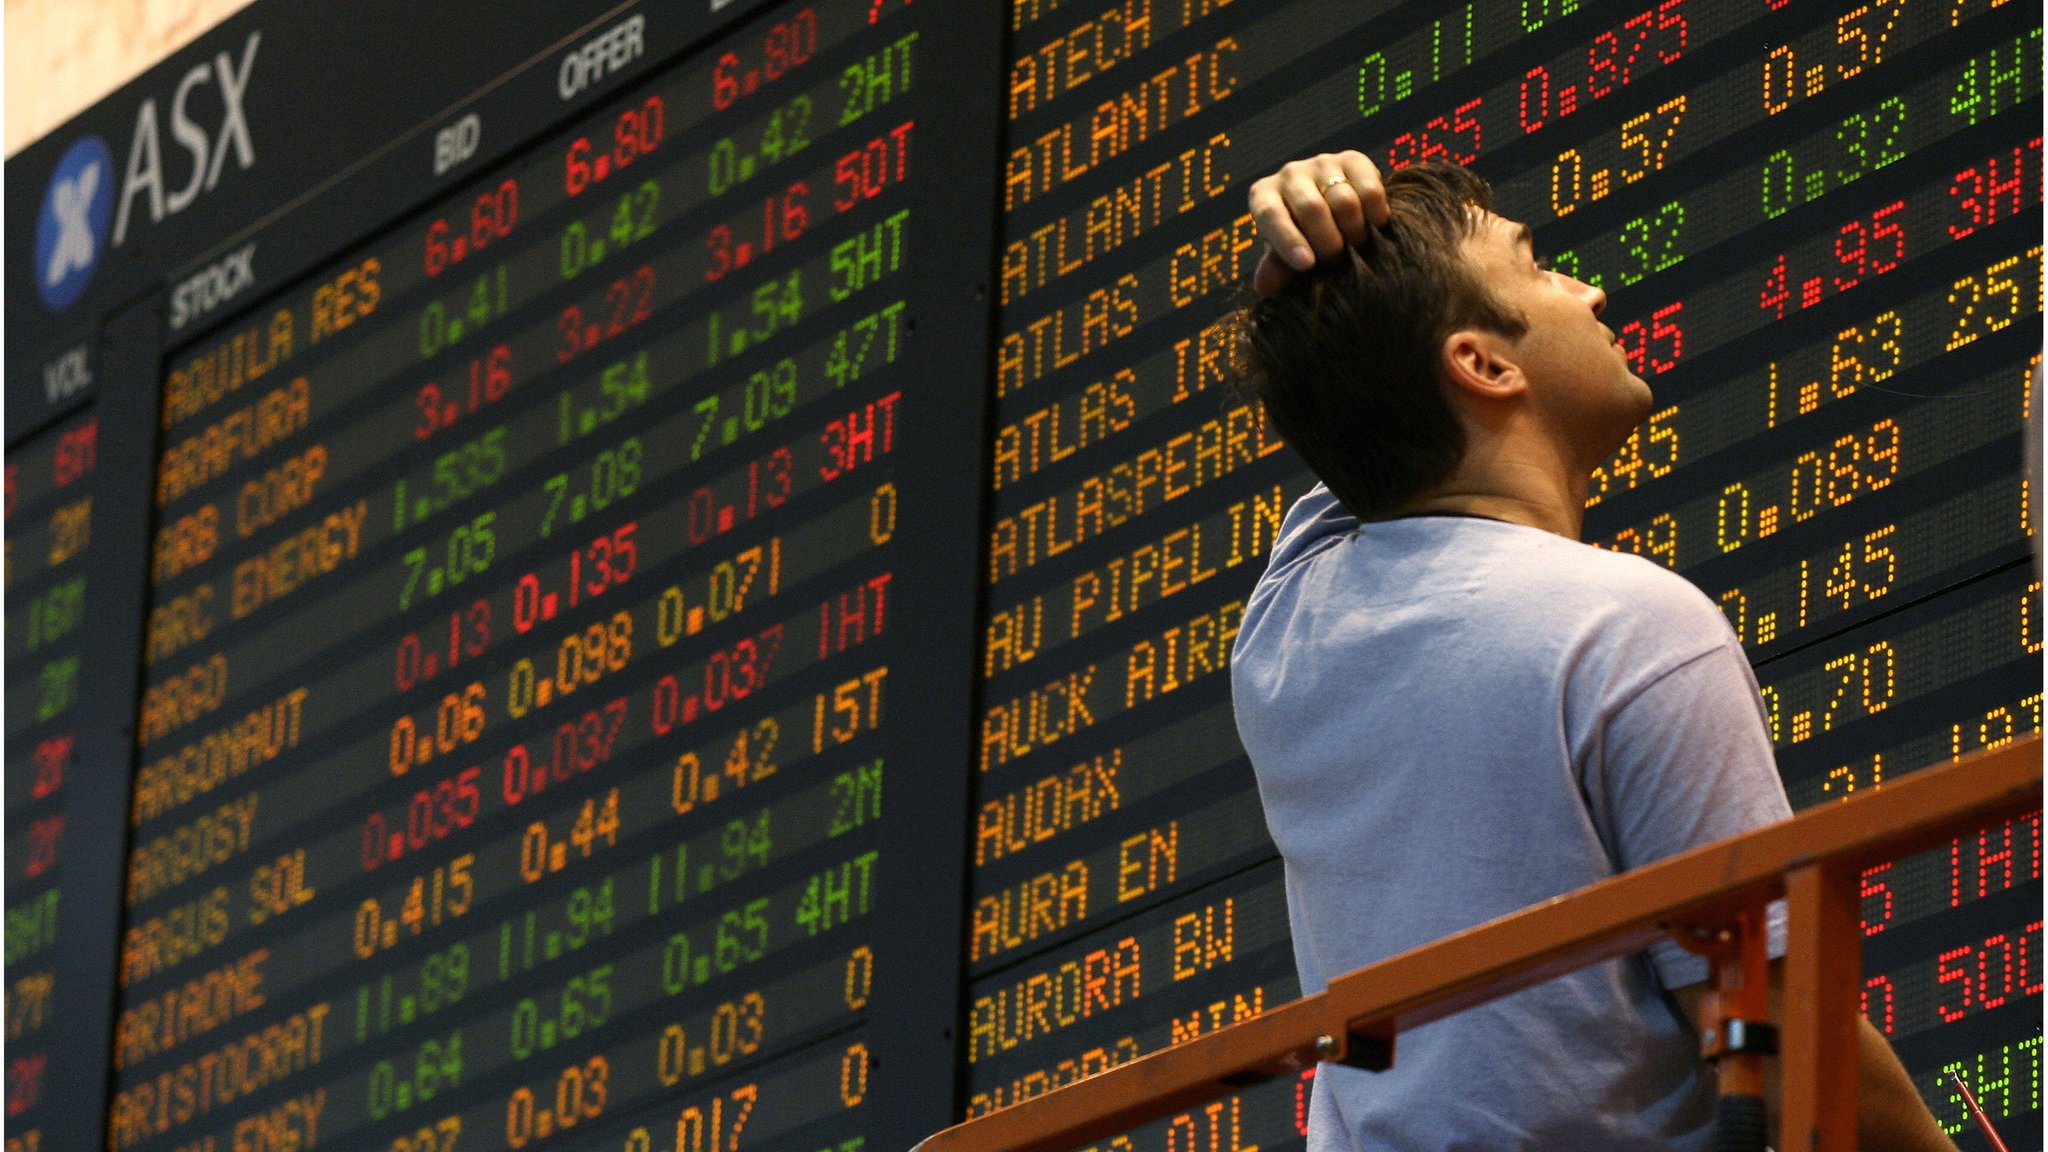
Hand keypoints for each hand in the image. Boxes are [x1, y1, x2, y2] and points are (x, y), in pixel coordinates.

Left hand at [1247, 151, 1389, 295]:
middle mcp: (1289, 174)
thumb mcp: (1285, 256)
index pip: (1271, 215)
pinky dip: (1376, 214)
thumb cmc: (1301, 239)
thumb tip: (1265, 287)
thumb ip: (1277, 269)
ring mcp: (1321, 163)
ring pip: (1344, 201)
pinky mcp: (1353, 159)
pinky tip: (1376, 227)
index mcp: (1263, 195)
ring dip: (1354, 232)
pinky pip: (1370, 189)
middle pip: (1312, 208)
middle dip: (1328, 243)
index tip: (1308, 265)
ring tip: (1356, 247)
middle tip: (1337, 262)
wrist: (1332, 212)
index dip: (1289, 240)